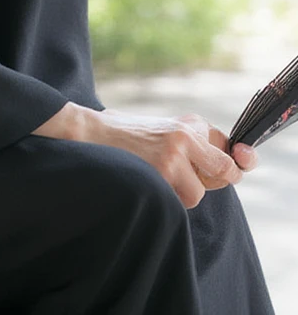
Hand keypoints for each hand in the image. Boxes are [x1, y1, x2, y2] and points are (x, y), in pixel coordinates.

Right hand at [33, 103, 251, 208]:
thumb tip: (228, 170)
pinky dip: (165, 199)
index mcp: (188, 123)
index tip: (230, 171)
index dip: (236, 164)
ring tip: (155, 178)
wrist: (90, 131)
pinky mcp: (160, 172)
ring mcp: (173, 154)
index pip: (229, 148)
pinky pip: (178, 201)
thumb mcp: (163, 129)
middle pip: (226, 171)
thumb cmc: (125, 135)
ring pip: (198, 193)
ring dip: (181, 194)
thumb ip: (193, 144)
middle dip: (211, 182)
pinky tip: (147, 182)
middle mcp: (185, 134)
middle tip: (185, 178)